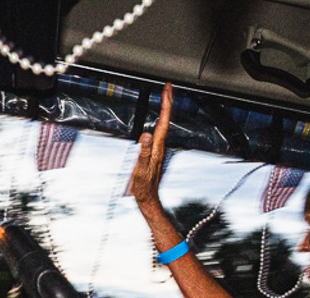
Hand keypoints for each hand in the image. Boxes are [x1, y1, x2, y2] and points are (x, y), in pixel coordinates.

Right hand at [129, 83, 172, 211]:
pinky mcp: (155, 152)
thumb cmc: (143, 187)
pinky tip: (157, 118)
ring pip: (163, 124)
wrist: (147, 198)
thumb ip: (143, 152)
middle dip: (167, 101)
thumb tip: (146, 135)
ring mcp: (158, 149)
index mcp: (157, 147)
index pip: (163, 121)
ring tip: (165, 96)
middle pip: (166, 119)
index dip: (166, 104)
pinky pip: (159, 131)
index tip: (167, 89)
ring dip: (165, 109)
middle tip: (168, 87)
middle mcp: (160, 146)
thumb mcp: (140, 170)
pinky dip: (160, 120)